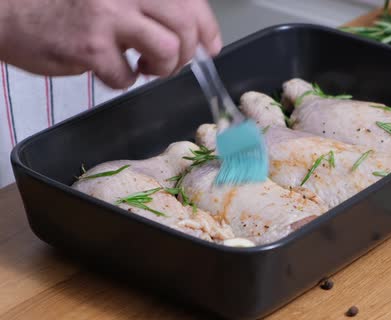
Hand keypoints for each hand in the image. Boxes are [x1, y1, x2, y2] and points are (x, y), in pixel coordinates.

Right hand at [0, 0, 221, 88]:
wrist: (9, 10)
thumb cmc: (65, 4)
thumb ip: (149, 7)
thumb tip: (192, 34)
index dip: (207, 26)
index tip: (210, 45)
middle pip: (185, 25)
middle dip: (185, 53)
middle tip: (169, 61)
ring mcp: (108, 16)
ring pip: (167, 50)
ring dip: (162, 68)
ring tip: (143, 66)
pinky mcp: (90, 46)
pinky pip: (128, 76)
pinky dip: (123, 80)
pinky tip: (110, 70)